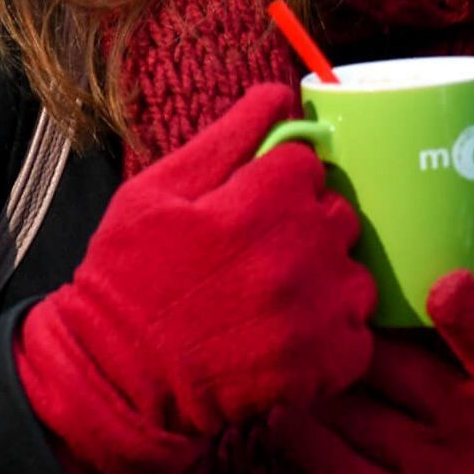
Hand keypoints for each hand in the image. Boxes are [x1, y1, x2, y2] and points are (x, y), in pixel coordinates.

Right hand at [15, 83, 377, 473]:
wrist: (114, 380)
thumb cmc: (129, 277)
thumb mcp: (157, 189)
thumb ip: (230, 136)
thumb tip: (281, 93)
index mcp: (261, 201)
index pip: (306, 164)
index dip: (277, 182)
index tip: (249, 207)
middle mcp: (300, 250)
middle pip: (338, 213)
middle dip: (306, 227)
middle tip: (259, 257)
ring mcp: (318, 310)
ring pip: (356, 272)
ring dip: (327, 283)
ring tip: (276, 301)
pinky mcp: (328, 362)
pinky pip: (359, 333)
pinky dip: (334, 337)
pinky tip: (290, 339)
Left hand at [270, 270, 473, 473]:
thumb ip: (463, 345)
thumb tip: (396, 278)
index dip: (472, 314)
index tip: (444, 286)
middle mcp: (473, 433)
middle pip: (393, 365)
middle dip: (349, 339)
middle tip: (310, 312)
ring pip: (353, 410)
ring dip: (316, 383)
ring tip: (284, 357)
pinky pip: (328, 460)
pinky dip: (299, 432)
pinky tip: (281, 413)